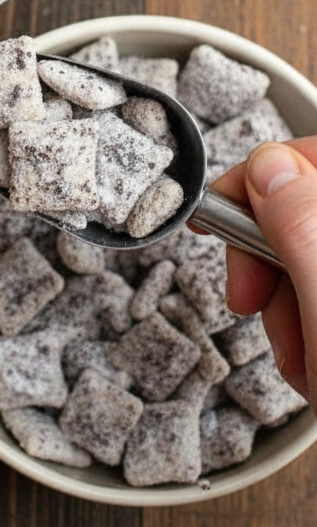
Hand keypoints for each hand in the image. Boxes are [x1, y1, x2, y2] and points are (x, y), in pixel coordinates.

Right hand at [215, 137, 316, 403]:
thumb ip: (301, 227)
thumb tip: (269, 165)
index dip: (264, 175)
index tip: (220, 212)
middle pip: (311, 213)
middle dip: (272, 261)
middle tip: (250, 301)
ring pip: (316, 261)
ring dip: (291, 310)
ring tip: (303, 360)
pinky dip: (312, 331)